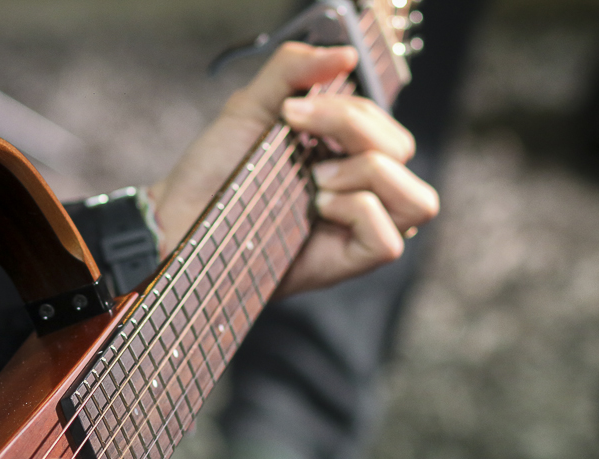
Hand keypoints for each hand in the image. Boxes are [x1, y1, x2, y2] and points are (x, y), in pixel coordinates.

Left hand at [149, 42, 438, 296]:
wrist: (179, 217)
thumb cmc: (214, 170)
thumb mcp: (252, 106)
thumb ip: (294, 70)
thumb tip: (346, 55)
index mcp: (346, 154)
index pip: (386, 124)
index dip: (349, 110)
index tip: (290, 112)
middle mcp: (360, 191)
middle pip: (404, 152)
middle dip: (355, 133)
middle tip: (300, 145)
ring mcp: (356, 229)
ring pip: (418, 200)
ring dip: (369, 174)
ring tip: (315, 179)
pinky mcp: (346, 262)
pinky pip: (390, 241)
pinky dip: (359, 213)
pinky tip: (319, 207)